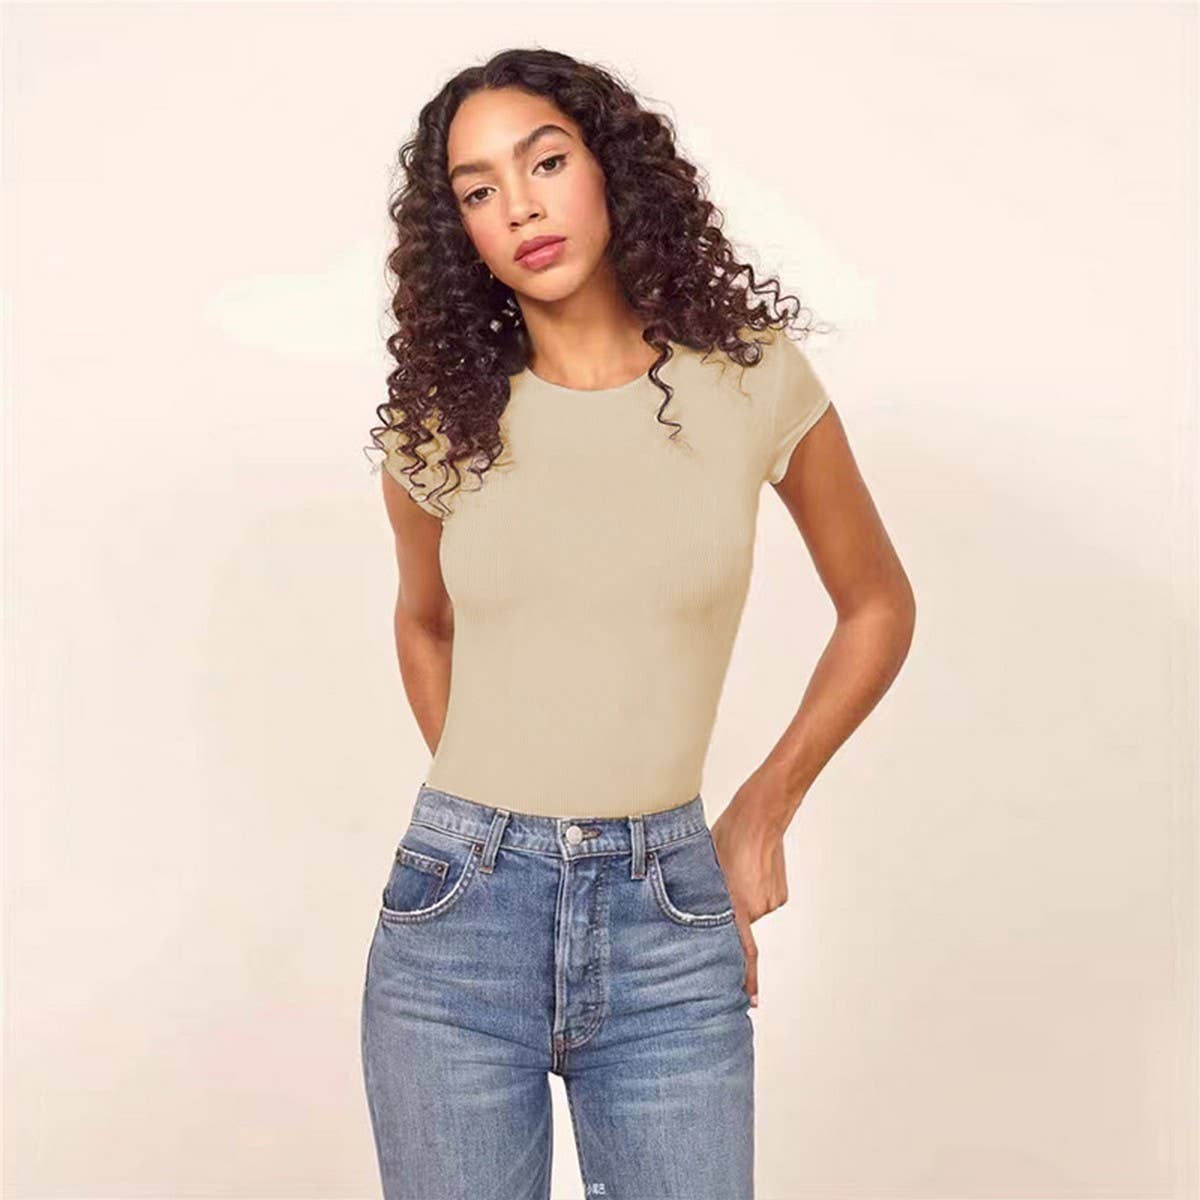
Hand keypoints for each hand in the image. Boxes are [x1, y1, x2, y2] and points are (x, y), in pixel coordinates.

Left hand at [709, 782, 792, 1008]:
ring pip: (750, 911)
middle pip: (738, 925)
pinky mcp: (780, 894)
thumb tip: (698, 914)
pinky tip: (749, 870)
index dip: (746, 979)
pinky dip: (754, 890)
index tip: (751, 1002)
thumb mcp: (704, 868)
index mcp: (735, 905)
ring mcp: (770, 902)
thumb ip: (704, 897)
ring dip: (741, 899)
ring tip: (735, 871)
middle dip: (731, 917)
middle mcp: (756, 909)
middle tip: (726, 899)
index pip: (743, 952)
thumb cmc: (728, 836)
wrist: (760, 815)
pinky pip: (762, 899)